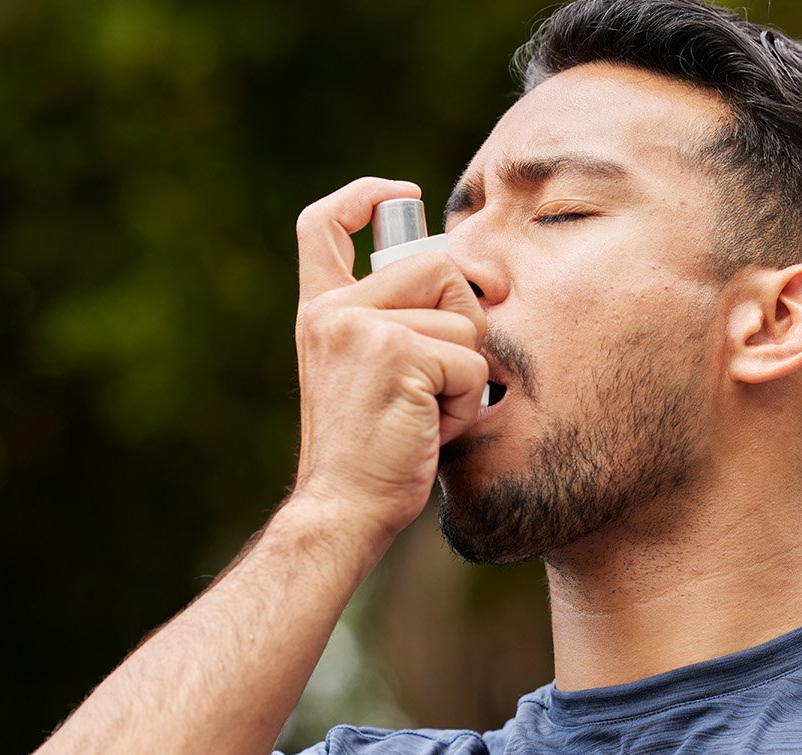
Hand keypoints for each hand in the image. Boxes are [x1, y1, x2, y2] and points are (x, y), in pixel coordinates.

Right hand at [291, 177, 487, 543]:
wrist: (342, 510)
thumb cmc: (370, 454)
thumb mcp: (373, 374)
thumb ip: (402, 323)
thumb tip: (480, 281)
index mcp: (321, 310)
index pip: (322, 223)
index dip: (365, 196)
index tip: (402, 196)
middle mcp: (334, 309)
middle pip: (438, 267)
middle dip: (463, 323)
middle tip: (437, 383)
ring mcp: (362, 327)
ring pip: (464, 320)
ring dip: (465, 376)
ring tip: (425, 414)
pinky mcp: (396, 354)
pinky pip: (471, 364)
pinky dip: (466, 405)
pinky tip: (429, 430)